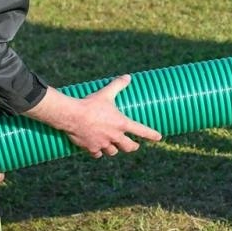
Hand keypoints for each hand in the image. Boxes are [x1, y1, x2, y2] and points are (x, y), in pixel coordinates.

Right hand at [27, 76, 161, 157]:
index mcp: (121, 124)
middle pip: (129, 147)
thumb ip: (118, 85)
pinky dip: (99, 152)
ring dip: (115, 149)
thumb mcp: (106, 93)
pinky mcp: (91, 148)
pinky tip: (98, 149)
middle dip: (132, 147)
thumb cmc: (91, 104)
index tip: (159, 137)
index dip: (151, 134)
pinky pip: (98, 154)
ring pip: (113, 152)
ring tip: (114, 146)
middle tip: (134, 145)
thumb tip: (128, 76)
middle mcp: (114, 136)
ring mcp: (103, 144)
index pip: (141, 131)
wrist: (72, 116)